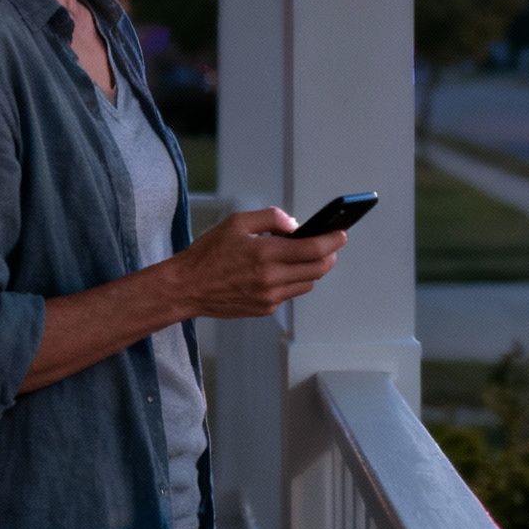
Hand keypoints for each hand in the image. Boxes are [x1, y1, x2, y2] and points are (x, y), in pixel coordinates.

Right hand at [153, 207, 343, 318]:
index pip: (314, 249)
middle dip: (329, 255)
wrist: (187, 288)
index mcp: (265, 254)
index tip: (341, 234)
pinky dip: (292, 280)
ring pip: (307, 283)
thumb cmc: (208, 253)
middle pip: (318, 269)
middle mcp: (271, 279)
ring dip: (312, 269)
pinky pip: (290, 294)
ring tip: (304, 256)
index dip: (333, 241)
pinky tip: (281, 270)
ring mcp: (269, 298)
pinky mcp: (265, 309)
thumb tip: (295, 225)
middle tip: (329, 245)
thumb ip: (271, 218)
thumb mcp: (237, 222)